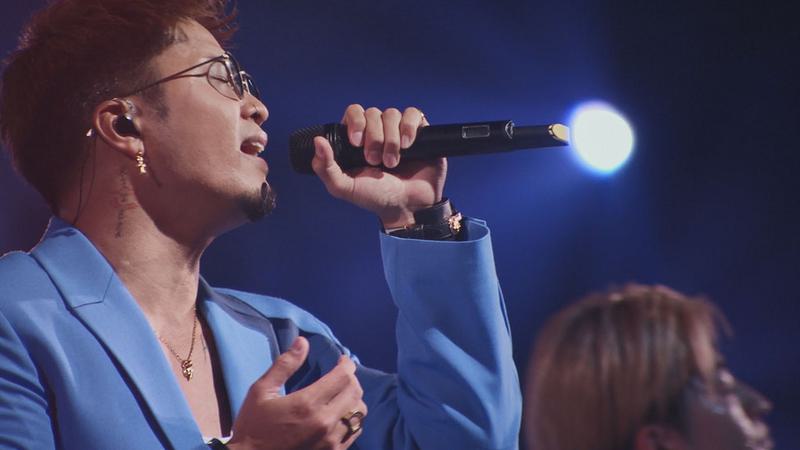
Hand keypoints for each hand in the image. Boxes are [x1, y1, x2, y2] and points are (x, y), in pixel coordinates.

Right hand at [227, 337, 367, 449]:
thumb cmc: (253, 426)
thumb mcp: (261, 391)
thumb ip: (284, 365)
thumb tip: (303, 341)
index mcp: (307, 403)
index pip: (342, 377)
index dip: (346, 364)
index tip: (342, 360)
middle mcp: (324, 422)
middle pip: (355, 392)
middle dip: (351, 378)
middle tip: (341, 374)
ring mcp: (331, 440)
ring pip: (359, 413)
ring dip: (354, 399)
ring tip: (343, 394)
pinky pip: (354, 432)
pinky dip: (352, 419)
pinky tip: (341, 414)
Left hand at [311, 104, 446, 227]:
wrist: (407, 207)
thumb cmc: (376, 198)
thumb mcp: (345, 187)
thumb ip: (326, 167)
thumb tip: (317, 140)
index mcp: (358, 139)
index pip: (354, 112)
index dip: (355, 122)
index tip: (356, 143)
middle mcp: (377, 132)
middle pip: (372, 113)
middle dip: (373, 138)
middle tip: (375, 161)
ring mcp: (398, 131)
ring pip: (392, 114)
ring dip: (391, 140)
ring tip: (392, 162)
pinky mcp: (419, 133)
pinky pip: (413, 114)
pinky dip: (409, 127)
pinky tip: (408, 145)